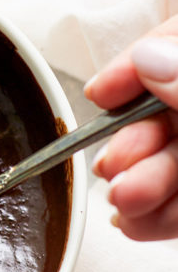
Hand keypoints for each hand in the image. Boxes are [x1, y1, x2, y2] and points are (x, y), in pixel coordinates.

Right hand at [85, 17, 177, 240]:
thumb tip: (148, 59)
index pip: (171, 47)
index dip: (133, 68)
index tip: (101, 92)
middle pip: (164, 115)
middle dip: (131, 144)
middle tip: (111, 167)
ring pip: (169, 165)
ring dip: (139, 187)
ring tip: (124, 202)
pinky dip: (158, 218)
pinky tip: (136, 225)